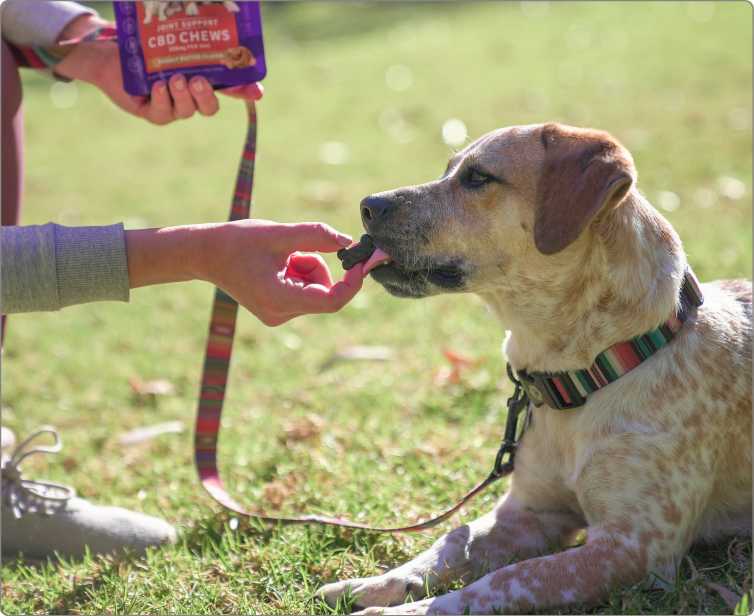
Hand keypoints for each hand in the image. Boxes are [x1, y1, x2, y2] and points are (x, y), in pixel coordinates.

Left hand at [54, 16, 261, 124]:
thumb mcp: (169, 32)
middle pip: (210, 107)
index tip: (256, 90)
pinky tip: (160, 87)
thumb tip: (205, 2)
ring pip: (188, 111)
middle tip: (198, 80)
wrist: (108, 51)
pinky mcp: (151, 112)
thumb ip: (189, 27)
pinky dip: (164, 101)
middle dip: (207, 97)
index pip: (231, 88)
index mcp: (202, 77)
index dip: (246, 91)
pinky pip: (163, 114)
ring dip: (184, 97)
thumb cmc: (143, 40)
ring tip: (176, 79)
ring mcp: (172, 106)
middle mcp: (190, 95)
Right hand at [125, 220, 363, 325]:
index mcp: (280, 299)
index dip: (352, 282)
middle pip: (325, 291)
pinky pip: (305, 291)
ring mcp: (279, 315)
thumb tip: (347, 241)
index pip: (332, 300)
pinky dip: (299, 273)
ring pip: (316, 289)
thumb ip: (315, 236)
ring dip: (307, 267)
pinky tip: (275, 264)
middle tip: (292, 250)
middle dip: (317, 266)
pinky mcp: (277, 310)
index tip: (361, 260)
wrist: (204, 255)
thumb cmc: (236, 242)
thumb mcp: (278, 233)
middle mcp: (281, 314)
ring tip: (278, 256)